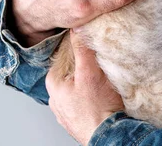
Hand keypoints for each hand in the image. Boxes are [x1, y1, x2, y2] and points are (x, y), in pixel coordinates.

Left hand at [46, 29, 123, 145]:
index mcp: (53, 83)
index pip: (65, 53)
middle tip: (100, 58)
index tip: (92, 41)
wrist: (108, 137)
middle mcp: (55, 97)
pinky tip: (102, 91)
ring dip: (90, 76)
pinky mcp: (77, 116)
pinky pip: (83, 95)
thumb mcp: (89, 72)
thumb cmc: (97, 109)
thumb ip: (82, 48)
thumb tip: (76, 27)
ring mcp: (65, 108)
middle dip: (85, 62)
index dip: (79, 44)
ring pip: (78, 82)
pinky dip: (92, 90)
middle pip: (72, 68)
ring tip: (103, 75)